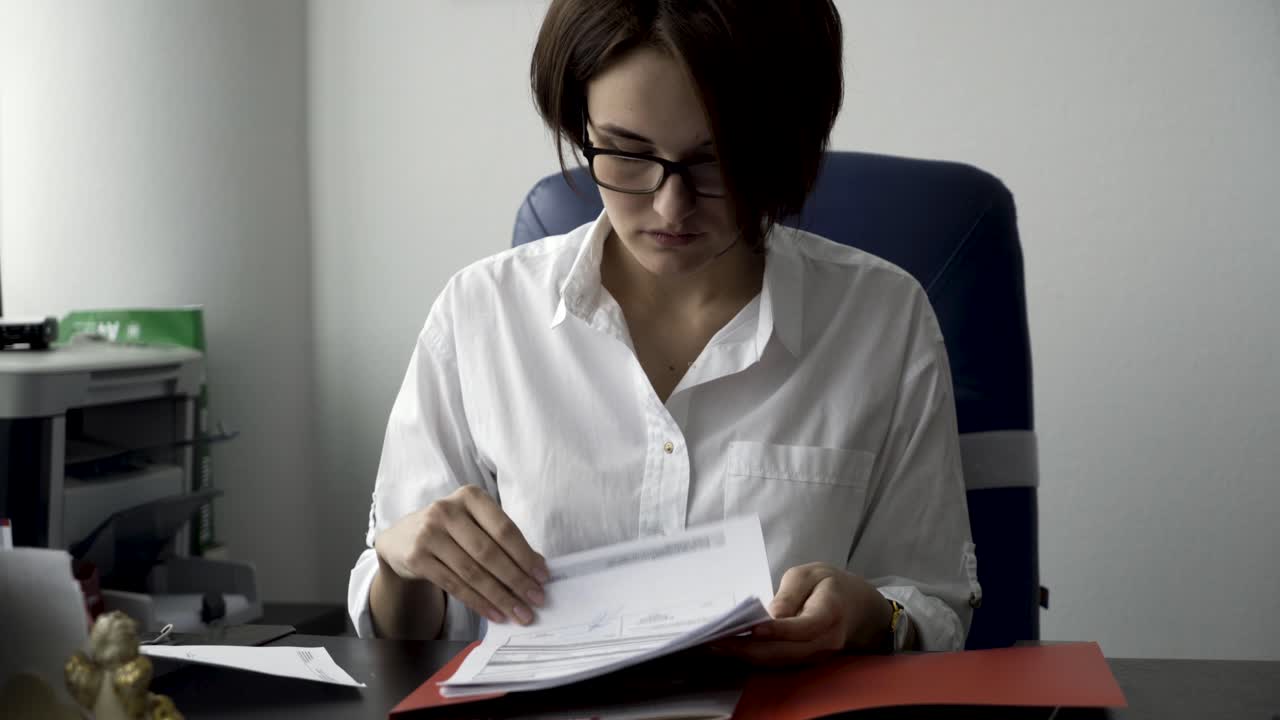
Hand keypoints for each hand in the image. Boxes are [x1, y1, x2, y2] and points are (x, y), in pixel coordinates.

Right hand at [374, 484, 550, 625]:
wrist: (401, 538)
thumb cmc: (450, 530)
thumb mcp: (475, 524)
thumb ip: (503, 539)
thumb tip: (538, 565)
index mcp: (470, 496)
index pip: (504, 529)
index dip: (525, 555)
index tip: (543, 577)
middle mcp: (447, 510)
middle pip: (489, 552)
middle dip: (516, 580)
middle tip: (536, 599)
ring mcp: (429, 534)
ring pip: (472, 572)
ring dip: (500, 596)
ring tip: (519, 613)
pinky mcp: (417, 557)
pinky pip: (454, 585)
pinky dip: (478, 602)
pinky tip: (495, 614)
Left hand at [709, 563, 891, 665]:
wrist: (855, 607)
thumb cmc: (829, 585)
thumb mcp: (810, 574)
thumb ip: (791, 593)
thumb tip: (771, 615)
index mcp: (830, 612)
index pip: (804, 628)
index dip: (778, 631)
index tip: (752, 628)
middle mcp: (826, 641)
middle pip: (786, 652)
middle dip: (749, 648)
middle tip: (716, 639)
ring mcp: (817, 656)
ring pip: (779, 662)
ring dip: (746, 656)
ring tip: (715, 645)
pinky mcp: (806, 662)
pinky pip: (779, 663)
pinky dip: (754, 658)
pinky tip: (731, 649)